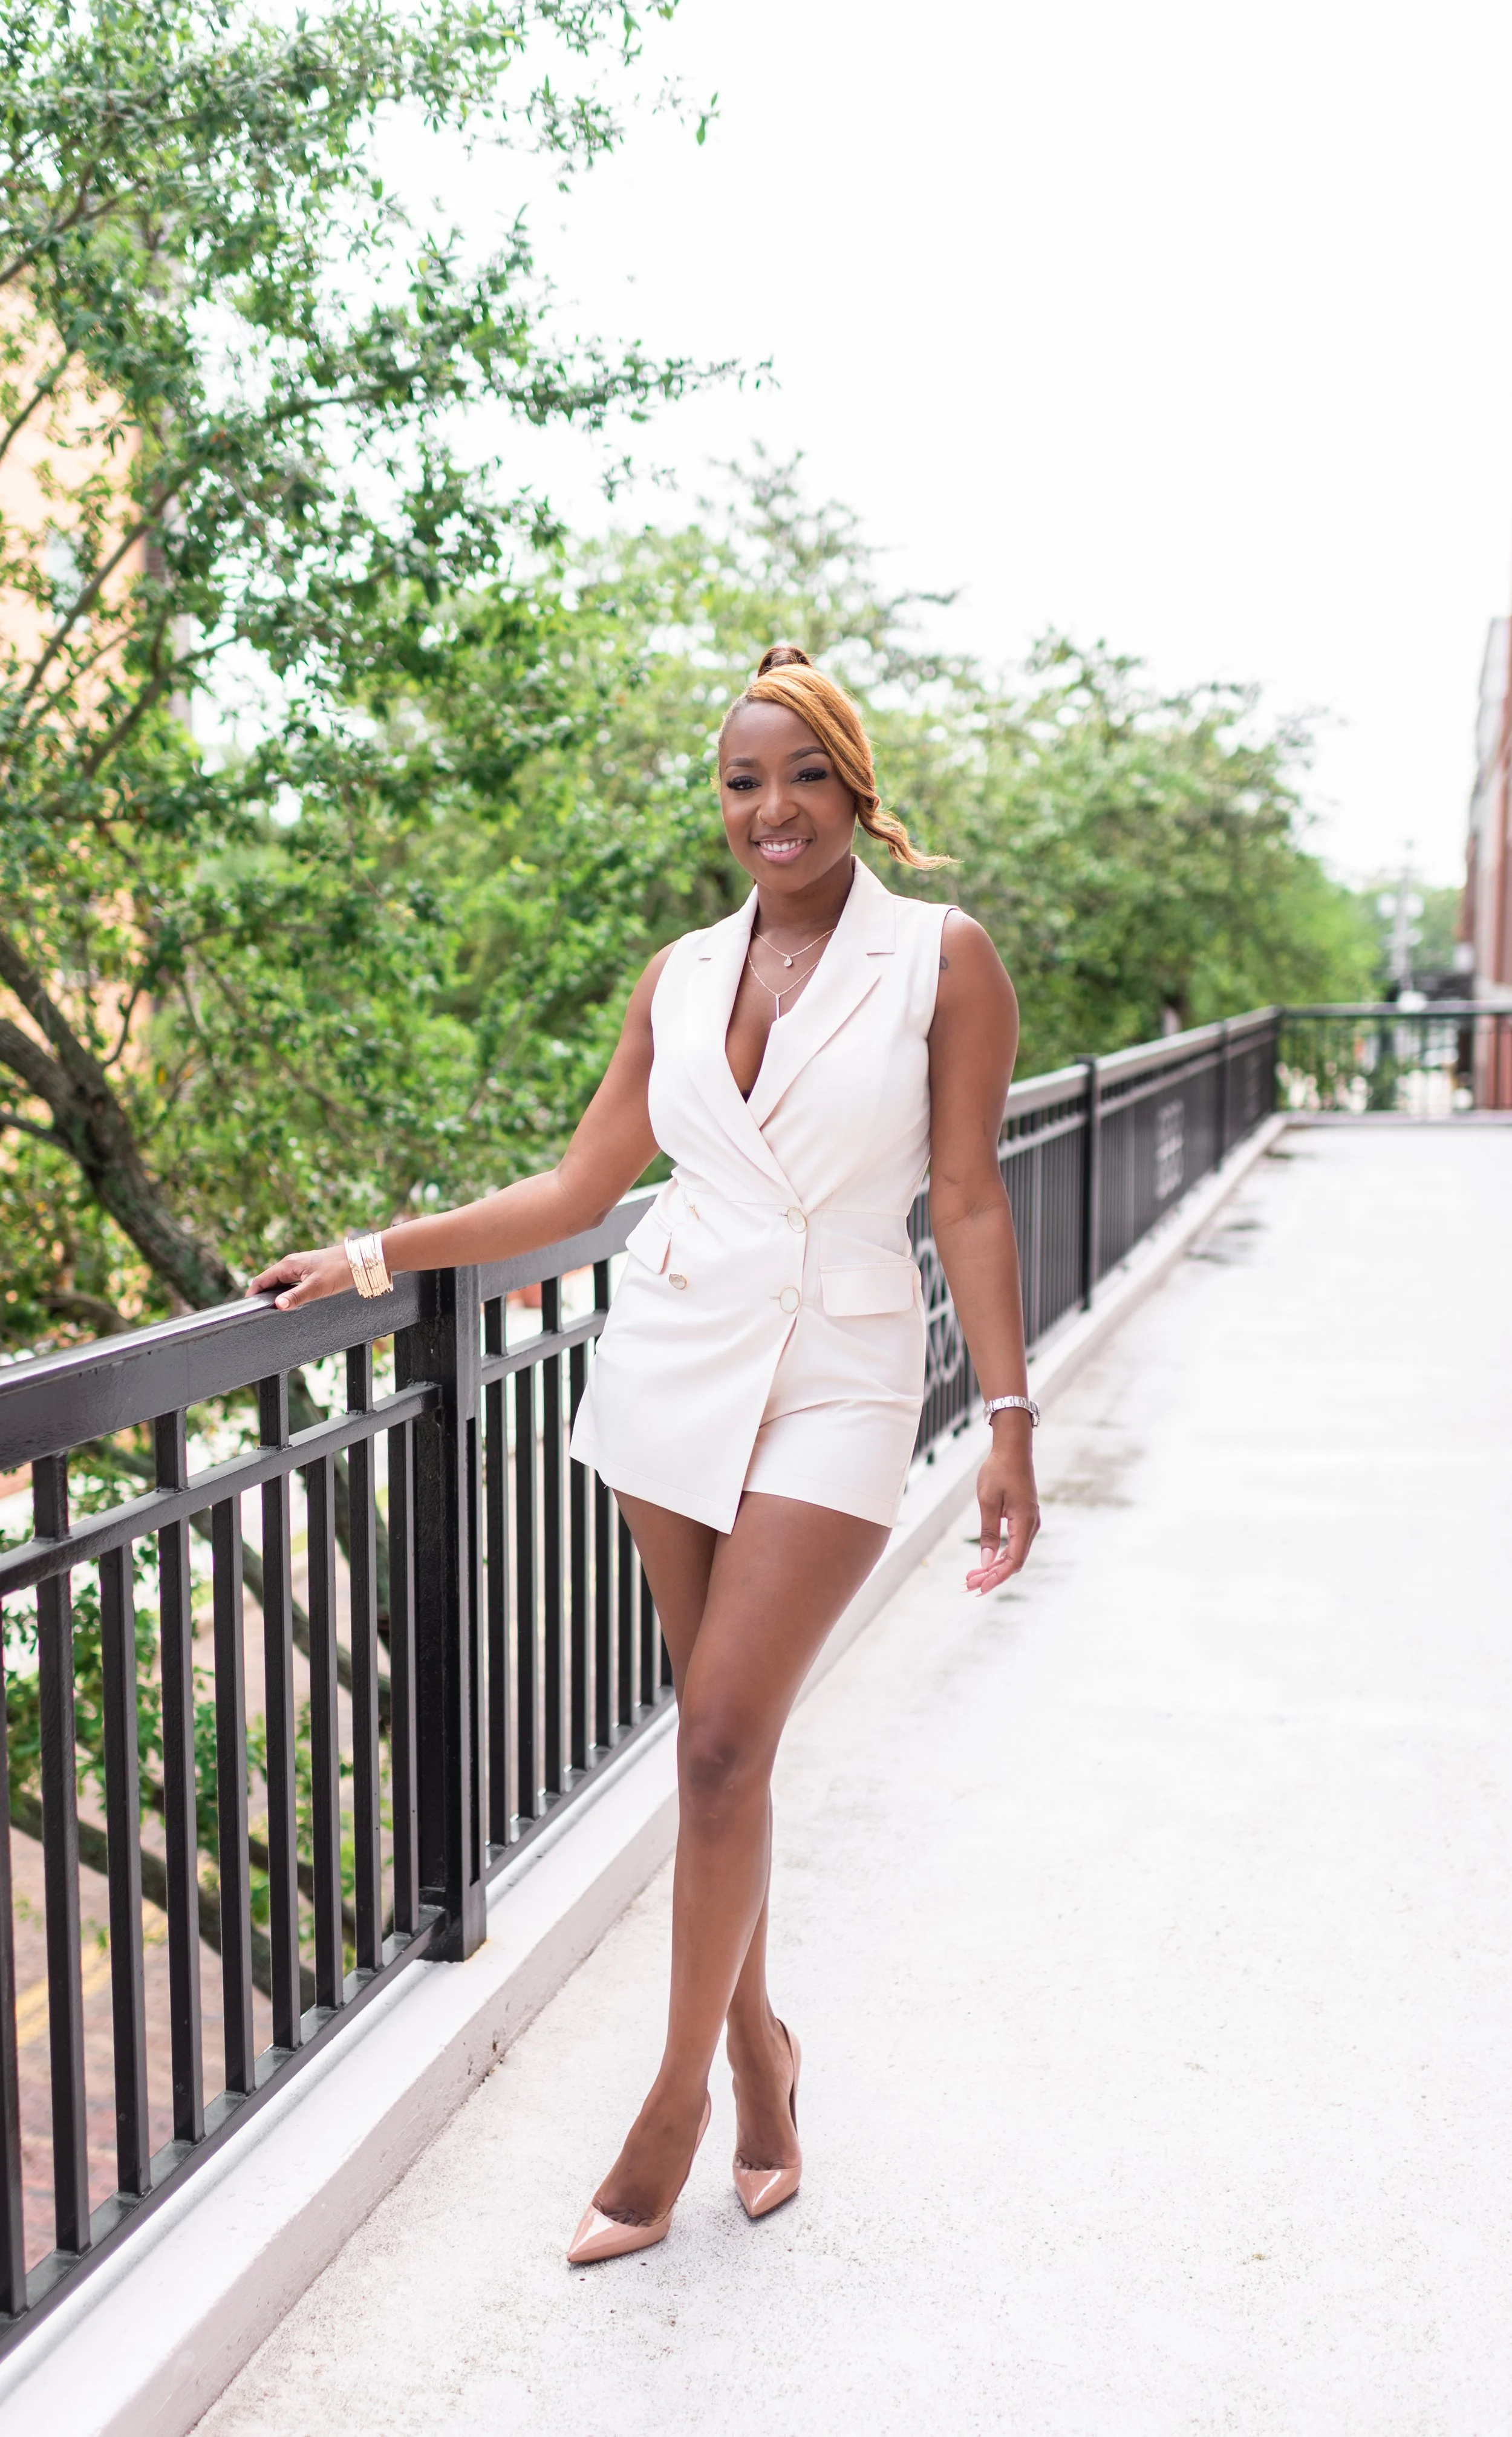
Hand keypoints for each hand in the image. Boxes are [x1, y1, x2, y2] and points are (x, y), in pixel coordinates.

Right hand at [249, 1244, 353, 1310]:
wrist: (360, 1260)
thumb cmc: (339, 1270)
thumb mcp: (316, 1286)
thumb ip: (296, 1297)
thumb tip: (277, 1305)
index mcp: (287, 1265)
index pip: (261, 1280)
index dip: (253, 1294)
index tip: (248, 1309)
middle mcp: (291, 1264)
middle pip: (269, 1282)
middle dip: (263, 1296)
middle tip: (261, 1315)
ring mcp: (300, 1268)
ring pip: (281, 1283)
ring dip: (276, 1295)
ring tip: (274, 1312)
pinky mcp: (310, 1272)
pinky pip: (292, 1284)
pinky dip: (288, 1293)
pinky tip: (292, 1303)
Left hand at [965, 1424, 1039, 1594]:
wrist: (1012, 1448)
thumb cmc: (999, 1471)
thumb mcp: (988, 1501)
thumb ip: (988, 1533)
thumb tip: (986, 1561)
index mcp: (1025, 1523)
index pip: (1013, 1561)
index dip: (996, 1578)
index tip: (978, 1588)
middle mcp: (1031, 1526)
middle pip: (1014, 1561)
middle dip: (991, 1576)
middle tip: (967, 1586)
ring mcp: (1029, 1522)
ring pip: (1014, 1554)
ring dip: (994, 1567)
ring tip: (971, 1577)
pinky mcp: (1024, 1518)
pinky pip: (1014, 1544)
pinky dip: (999, 1555)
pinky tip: (984, 1561)